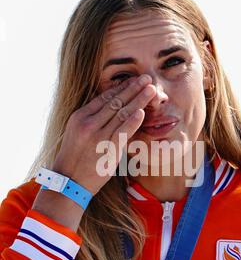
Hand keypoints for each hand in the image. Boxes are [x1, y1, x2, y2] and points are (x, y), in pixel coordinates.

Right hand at [52, 74, 155, 195]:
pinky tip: (143, 112)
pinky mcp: (107, 149)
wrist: (69, 181)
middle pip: (115, 101)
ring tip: (151, 89)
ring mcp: (98, 136)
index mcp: (80, 116)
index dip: (121, 87)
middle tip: (147, 78)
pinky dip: (133, 121)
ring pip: (122, 113)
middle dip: (133, 88)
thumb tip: (112, 108)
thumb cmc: (75, 158)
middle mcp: (88, 123)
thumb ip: (92, 119)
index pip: (104, 97)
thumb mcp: (77, 133)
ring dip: (139, 100)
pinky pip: (122, 132)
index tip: (133, 80)